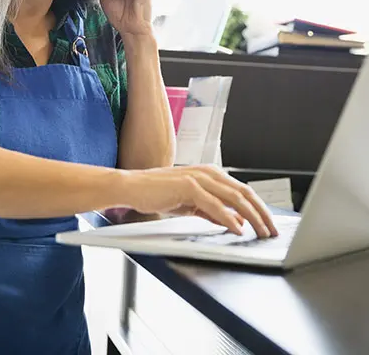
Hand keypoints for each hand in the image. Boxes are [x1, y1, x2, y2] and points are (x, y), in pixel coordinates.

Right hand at [124, 164, 277, 237]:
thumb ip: (211, 211)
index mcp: (210, 174)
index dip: (259, 208)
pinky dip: (228, 218)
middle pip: (244, 193)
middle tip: (272, 231)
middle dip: (262, 213)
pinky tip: (237, 229)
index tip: (268, 224)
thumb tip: (233, 222)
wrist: (132, 187)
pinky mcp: (188, 187)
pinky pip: (214, 205)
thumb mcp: (189, 203)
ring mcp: (198, 178)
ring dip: (252, 217)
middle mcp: (208, 173)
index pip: (242, 191)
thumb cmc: (157, 193)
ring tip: (261, 232)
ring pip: (234, 198)